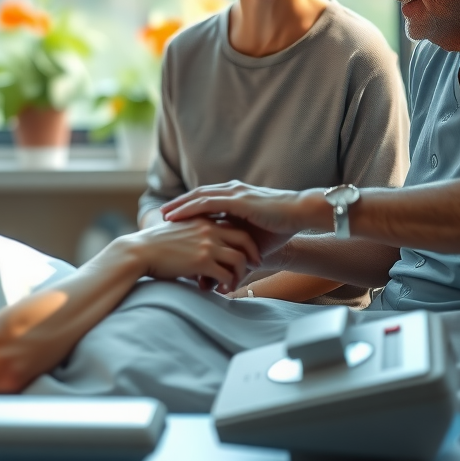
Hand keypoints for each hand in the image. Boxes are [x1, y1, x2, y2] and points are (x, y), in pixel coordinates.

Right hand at [112, 217, 258, 293]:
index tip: (249, 251)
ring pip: (238, 259)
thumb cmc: (155, 246)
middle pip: (244, 239)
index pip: (235, 225)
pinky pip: (225, 275)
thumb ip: (196, 238)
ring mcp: (207, 244)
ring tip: (234, 283)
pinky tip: (222, 290)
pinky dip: (228, 284)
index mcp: (204, 219)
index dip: (245, 239)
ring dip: (240, 273)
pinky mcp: (202, 260)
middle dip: (252, 253)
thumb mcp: (179, 233)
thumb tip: (205, 254)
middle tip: (256, 265)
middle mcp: (209, 229)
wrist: (139, 251)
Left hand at [160, 181, 318, 256]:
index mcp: (236, 198)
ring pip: (198, 198)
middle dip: (178, 206)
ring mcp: (234, 194)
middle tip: (160, 215)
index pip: (206, 201)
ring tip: (162, 216)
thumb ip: (237, 247)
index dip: (189, 209)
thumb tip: (224, 268)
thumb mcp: (252, 239)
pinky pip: (207, 203)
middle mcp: (232, 192)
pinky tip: (176, 216)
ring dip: (178, 206)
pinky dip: (189, 209)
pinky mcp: (237, 199)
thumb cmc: (281, 228)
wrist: (299, 215)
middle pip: (197, 196)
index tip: (173, 218)